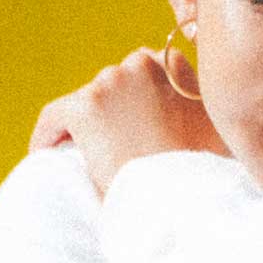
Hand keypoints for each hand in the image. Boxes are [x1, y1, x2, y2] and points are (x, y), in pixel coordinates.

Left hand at [29, 47, 230, 194]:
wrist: (181, 199)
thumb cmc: (202, 175)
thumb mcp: (218, 134)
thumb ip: (201, 113)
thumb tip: (185, 120)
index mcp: (175, 65)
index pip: (145, 69)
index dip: (136, 100)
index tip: (130, 126)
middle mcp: (142, 63)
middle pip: (112, 85)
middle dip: (111, 114)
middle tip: (108, 148)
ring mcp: (110, 82)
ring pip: (85, 104)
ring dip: (84, 129)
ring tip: (84, 160)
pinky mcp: (84, 106)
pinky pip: (53, 118)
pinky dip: (46, 137)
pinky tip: (45, 159)